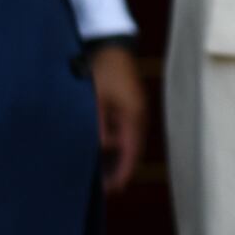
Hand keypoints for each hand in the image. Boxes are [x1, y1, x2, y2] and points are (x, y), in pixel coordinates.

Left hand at [89, 43, 148, 194]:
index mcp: (134, 117)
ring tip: (100, 174)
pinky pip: (125, 131)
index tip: (112, 191)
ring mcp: (136, 110)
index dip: (122, 174)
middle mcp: (139, 116)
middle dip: (120, 169)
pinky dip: (116, 144)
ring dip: (117, 157)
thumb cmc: (102, 69)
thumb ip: (97, 126)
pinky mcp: (130, 105)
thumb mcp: (95, 99)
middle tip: (104, 188)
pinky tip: (103, 150)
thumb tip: (98, 150)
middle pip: (132, 151)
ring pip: (129, 142)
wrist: (111, 43)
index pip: (130, 153)